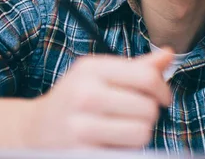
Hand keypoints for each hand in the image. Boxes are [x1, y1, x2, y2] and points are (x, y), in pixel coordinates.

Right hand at [27, 50, 172, 148]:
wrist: (34, 129)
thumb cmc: (75, 97)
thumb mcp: (99, 74)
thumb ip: (136, 67)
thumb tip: (170, 54)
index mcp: (91, 69)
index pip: (146, 76)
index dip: (162, 89)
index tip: (162, 97)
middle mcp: (85, 94)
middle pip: (148, 108)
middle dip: (148, 113)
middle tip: (133, 114)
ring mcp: (82, 127)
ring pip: (142, 133)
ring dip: (139, 133)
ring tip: (123, 128)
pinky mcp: (83, 153)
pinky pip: (127, 152)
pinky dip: (125, 149)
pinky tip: (110, 142)